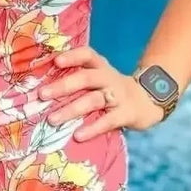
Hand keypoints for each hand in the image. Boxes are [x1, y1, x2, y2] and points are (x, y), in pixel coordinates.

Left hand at [40, 46, 168, 141]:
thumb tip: (43, 86)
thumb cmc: (112, 89)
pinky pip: (108, 121)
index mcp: (100, 67)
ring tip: (52, 120)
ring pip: (93, 100)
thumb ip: (78, 79)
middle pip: (86, 78)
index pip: (87, 55)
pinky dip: (92, 128)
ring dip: (71, 110)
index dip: (72, 57)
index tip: (55, 61)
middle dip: (63, 86)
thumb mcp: (99, 78)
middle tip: (42, 94)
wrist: (148, 100)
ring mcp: (118, 96)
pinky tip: (78, 136)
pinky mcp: (126, 114)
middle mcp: (108, 78)